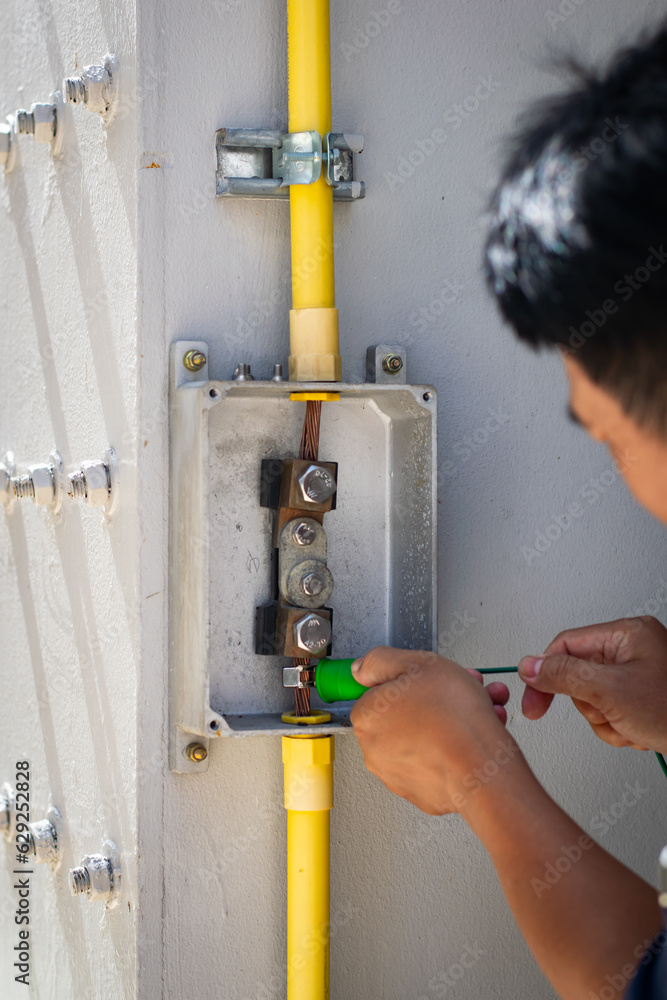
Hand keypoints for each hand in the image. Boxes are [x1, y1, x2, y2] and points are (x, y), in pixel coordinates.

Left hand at [350, 647, 515, 815]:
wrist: (482, 766)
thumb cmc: (452, 718)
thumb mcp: (416, 664)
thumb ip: (381, 661)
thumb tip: (362, 668)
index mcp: (367, 718)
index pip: (380, 691)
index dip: (410, 679)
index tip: (427, 678)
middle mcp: (376, 750)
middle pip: (407, 712)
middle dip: (438, 697)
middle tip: (461, 689)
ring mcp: (401, 775)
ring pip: (428, 735)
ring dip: (454, 719)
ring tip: (482, 708)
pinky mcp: (426, 794)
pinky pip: (442, 760)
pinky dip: (459, 745)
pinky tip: (480, 732)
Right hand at [519, 615, 666, 751]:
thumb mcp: (611, 691)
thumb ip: (564, 675)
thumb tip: (530, 666)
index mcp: (628, 634)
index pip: (567, 644)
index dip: (545, 672)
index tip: (532, 697)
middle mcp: (633, 649)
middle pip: (579, 674)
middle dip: (591, 704)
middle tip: (608, 713)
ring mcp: (638, 674)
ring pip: (593, 698)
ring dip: (606, 721)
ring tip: (630, 725)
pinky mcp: (642, 697)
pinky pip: (610, 712)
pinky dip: (619, 729)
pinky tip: (638, 732)